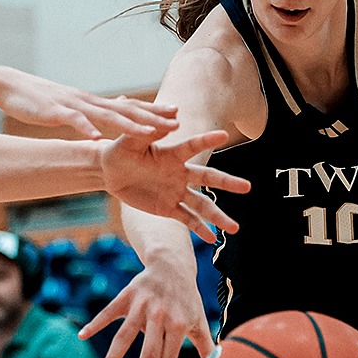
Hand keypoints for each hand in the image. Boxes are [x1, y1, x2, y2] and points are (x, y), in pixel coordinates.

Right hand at [0, 72, 179, 139]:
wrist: (12, 85)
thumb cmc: (41, 100)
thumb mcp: (71, 107)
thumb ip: (90, 112)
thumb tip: (107, 119)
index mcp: (94, 102)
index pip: (129, 105)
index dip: (153, 110)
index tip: (176, 114)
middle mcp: (89, 101)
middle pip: (126, 110)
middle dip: (152, 117)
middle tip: (176, 123)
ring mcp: (73, 105)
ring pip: (106, 116)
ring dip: (129, 125)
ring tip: (149, 134)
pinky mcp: (55, 111)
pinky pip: (73, 121)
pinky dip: (86, 129)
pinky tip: (98, 139)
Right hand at [80, 263, 213, 357]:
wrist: (172, 265)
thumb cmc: (187, 298)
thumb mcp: (199, 320)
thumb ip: (207, 346)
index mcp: (179, 324)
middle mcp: (160, 316)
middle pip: (149, 352)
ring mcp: (142, 305)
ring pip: (125, 335)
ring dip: (113, 357)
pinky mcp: (127, 296)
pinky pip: (109, 312)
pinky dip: (95, 323)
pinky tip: (82, 336)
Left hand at [99, 127, 249, 242]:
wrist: (110, 172)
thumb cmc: (119, 151)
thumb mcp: (129, 140)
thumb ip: (149, 130)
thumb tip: (173, 118)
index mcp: (171, 154)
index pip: (193, 145)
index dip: (207, 140)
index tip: (224, 135)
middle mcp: (179, 173)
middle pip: (208, 178)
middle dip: (227, 183)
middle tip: (247, 187)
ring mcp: (176, 192)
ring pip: (202, 205)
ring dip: (218, 216)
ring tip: (235, 229)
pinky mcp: (168, 208)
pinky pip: (187, 219)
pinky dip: (199, 229)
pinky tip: (212, 239)